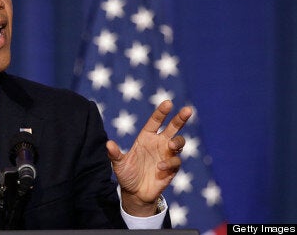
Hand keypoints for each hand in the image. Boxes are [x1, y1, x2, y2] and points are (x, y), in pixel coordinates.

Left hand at [106, 100, 189, 216]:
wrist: (135, 193)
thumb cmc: (127, 174)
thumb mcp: (119, 164)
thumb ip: (115, 154)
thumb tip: (108, 144)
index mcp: (146, 138)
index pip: (155, 121)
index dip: (161, 112)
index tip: (168, 102)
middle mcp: (159, 143)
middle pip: (173, 127)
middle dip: (180, 118)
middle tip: (188, 110)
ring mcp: (166, 155)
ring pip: (179, 142)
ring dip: (177, 141)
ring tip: (169, 144)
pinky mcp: (172, 168)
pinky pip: (175, 161)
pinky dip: (169, 163)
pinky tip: (159, 167)